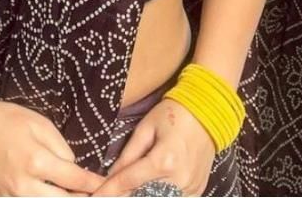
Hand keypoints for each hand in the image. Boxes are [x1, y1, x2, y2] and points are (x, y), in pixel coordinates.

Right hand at [0, 91, 105, 195]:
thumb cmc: (6, 120)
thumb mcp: (39, 124)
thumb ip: (61, 148)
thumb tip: (74, 170)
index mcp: (36, 161)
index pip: (75, 180)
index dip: (95, 185)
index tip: (107, 187)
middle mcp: (23, 186)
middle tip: (94, 196)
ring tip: (72, 196)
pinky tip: (48, 196)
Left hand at [91, 99, 215, 196]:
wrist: (207, 113)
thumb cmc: (173, 114)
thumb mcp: (147, 128)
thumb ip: (129, 154)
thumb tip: (111, 175)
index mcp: (164, 160)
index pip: (128, 181)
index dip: (108, 190)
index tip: (94, 196)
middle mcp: (179, 179)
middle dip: (123, 197)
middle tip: (105, 195)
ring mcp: (191, 188)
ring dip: (140, 197)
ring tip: (124, 192)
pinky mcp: (197, 190)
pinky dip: (158, 196)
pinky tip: (146, 191)